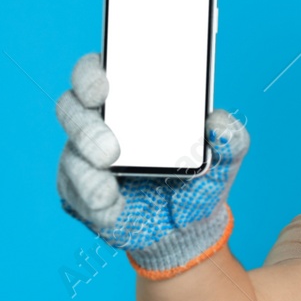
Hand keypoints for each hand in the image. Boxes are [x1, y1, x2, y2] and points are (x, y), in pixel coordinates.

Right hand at [54, 52, 248, 278]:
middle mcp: (100, 123)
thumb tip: (219, 123)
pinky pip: (75, 192)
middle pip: (71, 108)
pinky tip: (111, 205)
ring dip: (86, 170)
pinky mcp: (78, 192)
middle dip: (85, 127)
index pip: (97, 72)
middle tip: (109, 150)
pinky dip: (92, 198)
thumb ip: (230, 138)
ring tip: (108, 187)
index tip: (103, 86)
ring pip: (70, 153)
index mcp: (130, 100)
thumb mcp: (223, 158)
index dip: (90, 74)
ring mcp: (84, 157)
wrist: (188, 227)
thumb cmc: (198, 179)